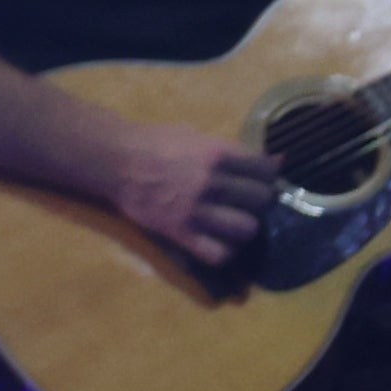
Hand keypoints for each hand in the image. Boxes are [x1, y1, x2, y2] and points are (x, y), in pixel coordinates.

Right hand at [106, 123, 279, 266]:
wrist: (112, 160)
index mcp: (216, 153)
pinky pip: (220, 254)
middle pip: (263, 200)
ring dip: (242, 227)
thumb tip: (277, 162)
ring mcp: (196, 209)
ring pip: (247, 229)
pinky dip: (222, 251)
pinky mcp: (181, 232)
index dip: (268, 177)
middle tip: (243, 202)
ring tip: (230, 223)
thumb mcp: (194, 137)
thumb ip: (233, 151)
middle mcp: (211, 182)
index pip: (267, 171)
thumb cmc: (154, 144)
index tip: (259, 180)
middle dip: (257, 202)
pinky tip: (216, 241)